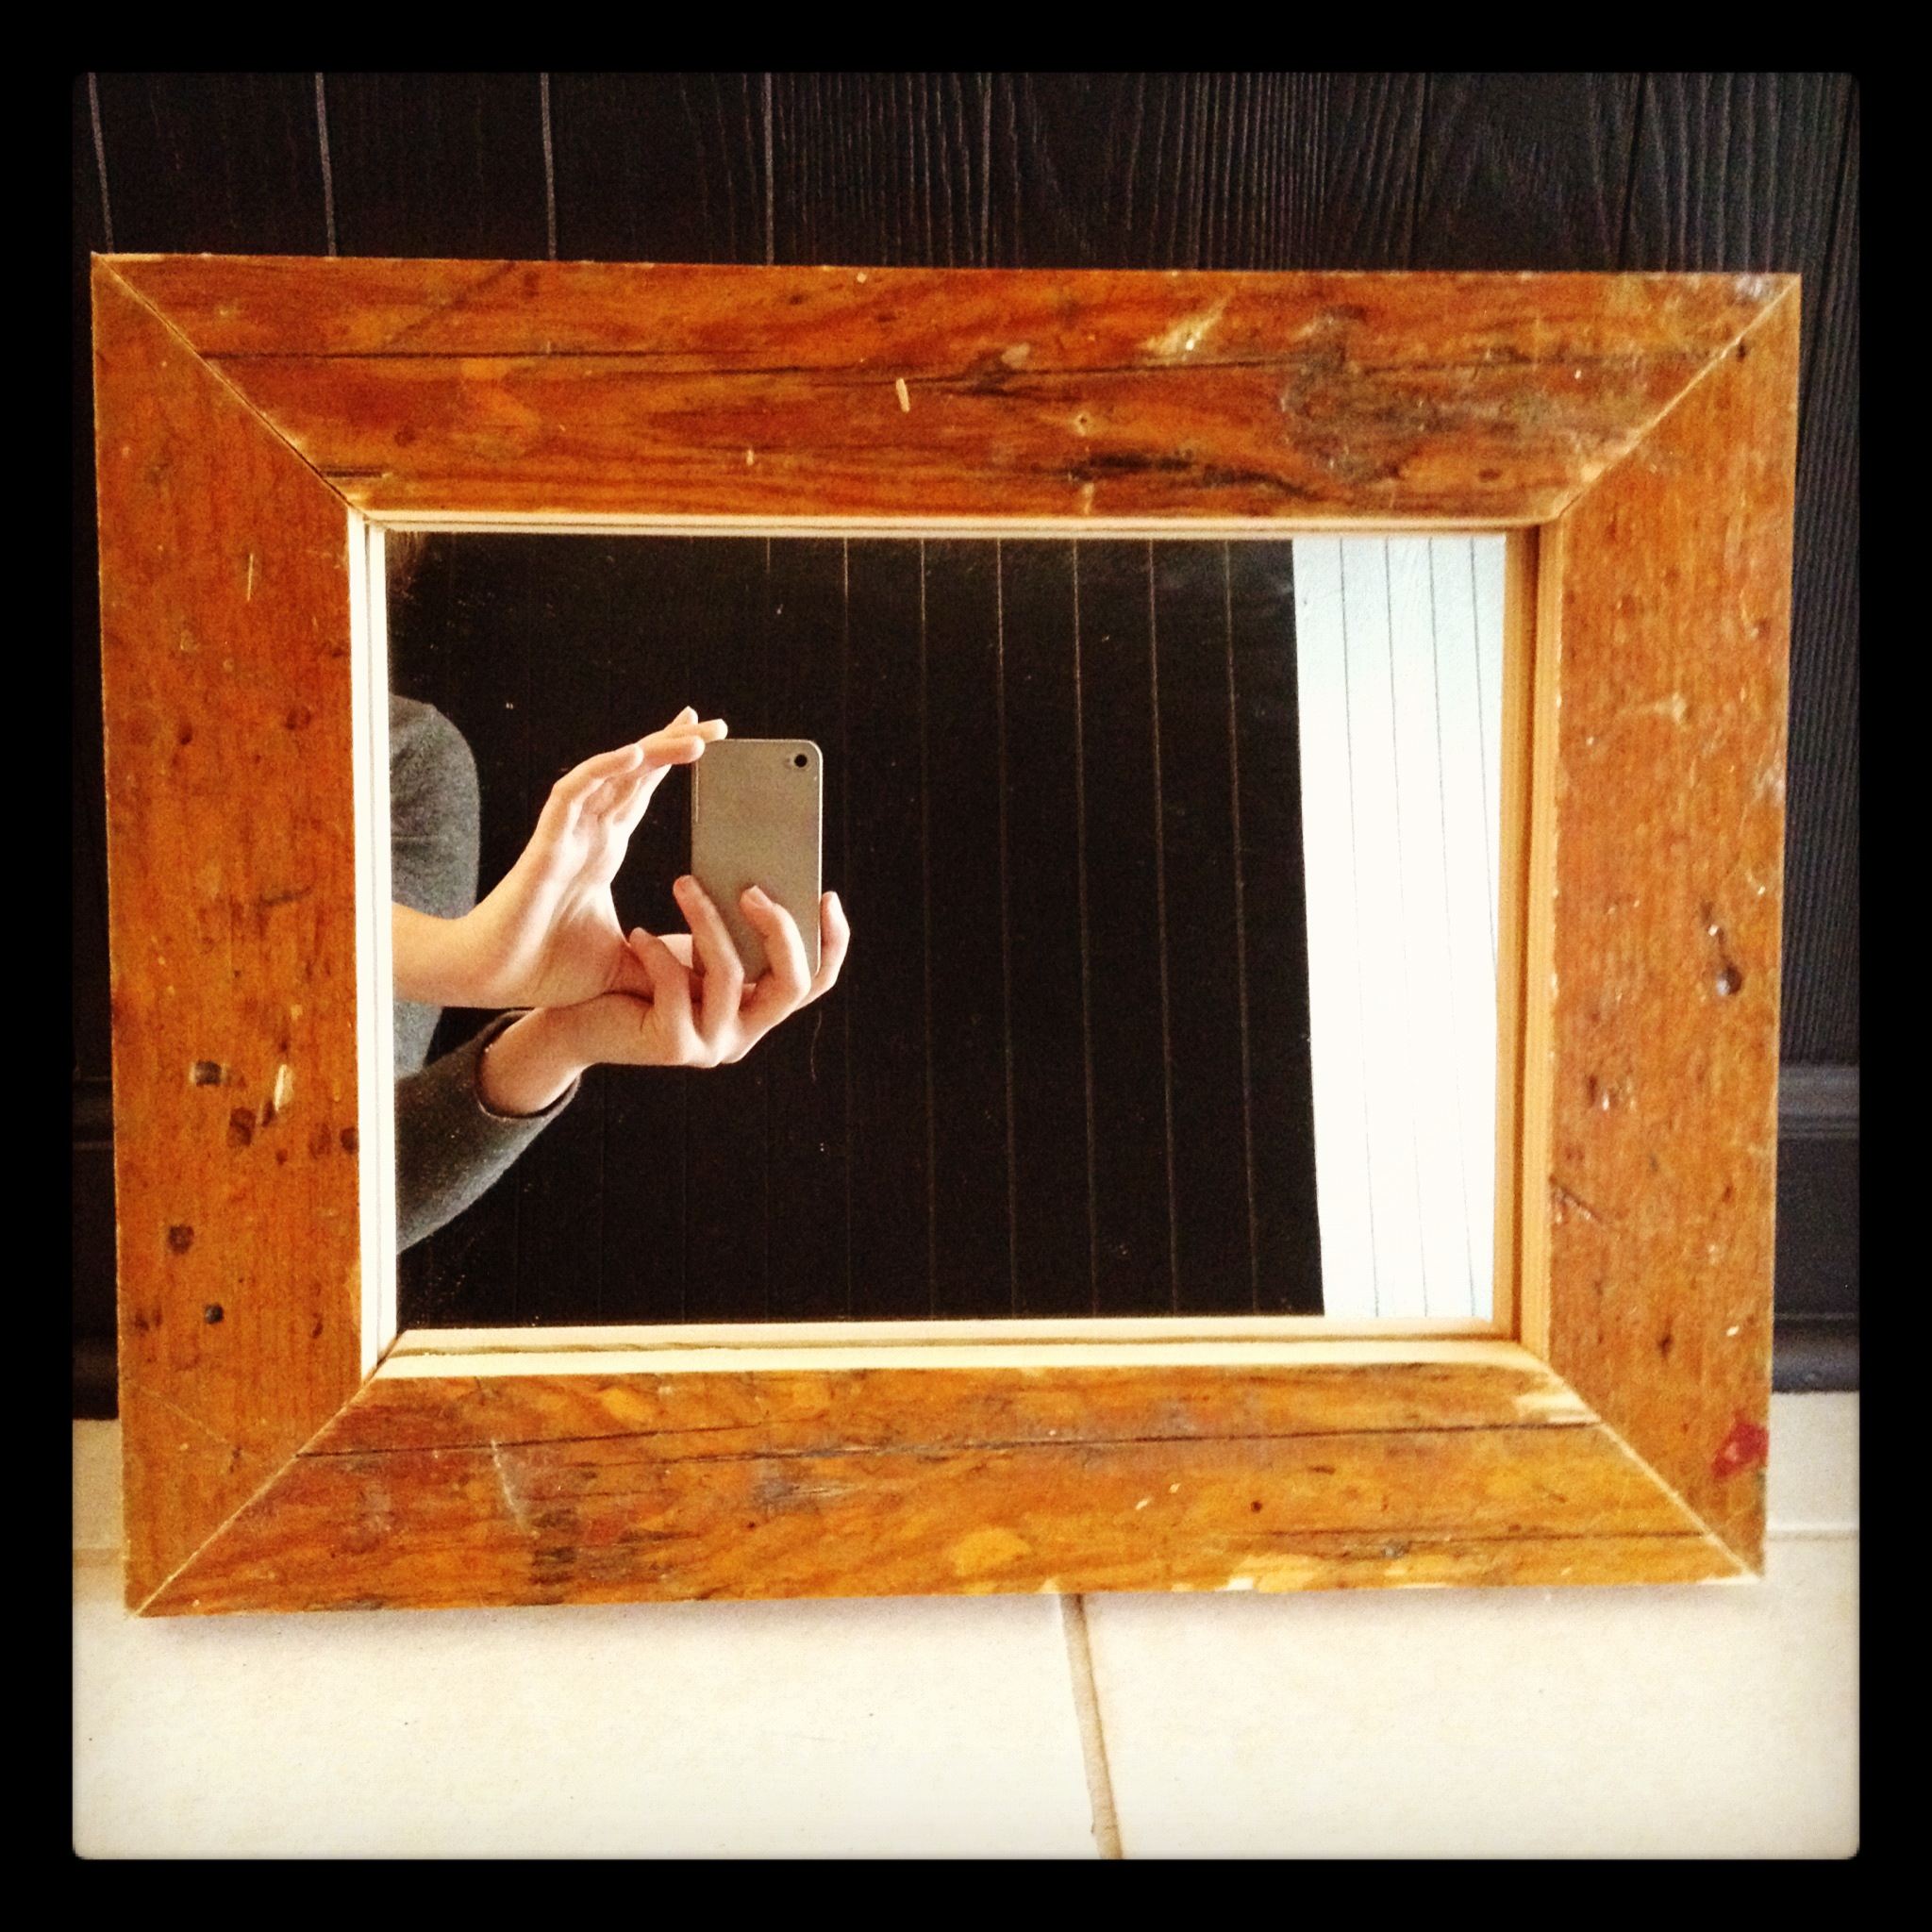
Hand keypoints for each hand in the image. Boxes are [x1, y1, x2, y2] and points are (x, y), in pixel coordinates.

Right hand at [393, 708, 724, 1010]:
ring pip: (611, 775)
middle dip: (674, 745)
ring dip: (651, 751)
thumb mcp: (627, 963)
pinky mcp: (546, 845)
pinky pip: (573, 794)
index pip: (641, 793)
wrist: (492, 981)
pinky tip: (635, 754)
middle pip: (635, 775)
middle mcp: (587, 834)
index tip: (707, 738)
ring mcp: (567, 834)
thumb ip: (665, 961)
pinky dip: (602, 771)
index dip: (669, 762)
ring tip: (694, 737)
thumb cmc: (547, 968)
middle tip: (719, 725)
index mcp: (604, 851)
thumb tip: (712, 975)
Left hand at [476, 883, 850, 1113]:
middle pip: (794, 983)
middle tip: (751, 889)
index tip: (824, 894)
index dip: (832, 941)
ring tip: (684, 885)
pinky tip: (638, 935)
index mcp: (760, 1006)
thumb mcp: (696, 947)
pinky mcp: (675, 1047)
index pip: (816, 980)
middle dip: (779, 930)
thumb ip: (733, 930)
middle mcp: (748, 1032)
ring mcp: (714, 1044)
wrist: (580, 1019)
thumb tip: (757, 872)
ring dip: (708, 923)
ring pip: (731, 977)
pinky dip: (658, 955)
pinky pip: (678, 990)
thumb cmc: (642, 973)